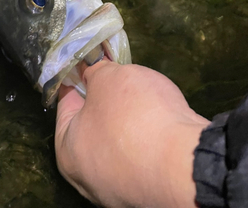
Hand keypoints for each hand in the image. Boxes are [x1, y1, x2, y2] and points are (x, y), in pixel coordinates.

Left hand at [55, 62, 209, 207]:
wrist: (184, 163)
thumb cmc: (134, 117)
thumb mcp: (107, 78)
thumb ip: (94, 71)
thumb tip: (90, 68)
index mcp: (68, 151)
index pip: (66, 104)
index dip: (76, 77)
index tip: (86, 61)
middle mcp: (88, 175)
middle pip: (92, 124)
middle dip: (104, 97)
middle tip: (115, 73)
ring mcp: (120, 186)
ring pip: (119, 139)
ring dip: (128, 116)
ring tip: (141, 92)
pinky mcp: (149, 188)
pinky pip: (142, 152)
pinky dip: (148, 134)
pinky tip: (159, 117)